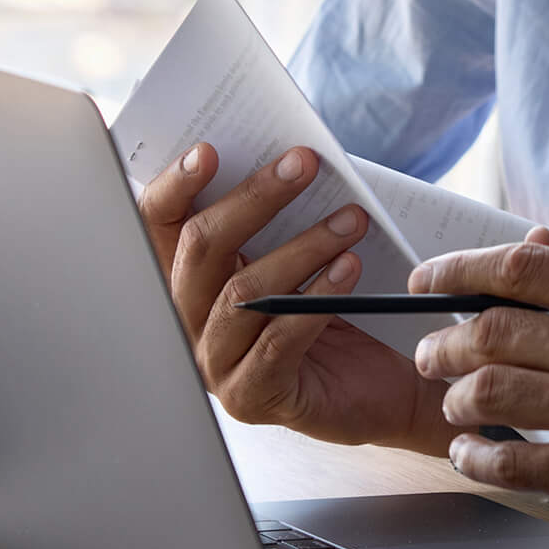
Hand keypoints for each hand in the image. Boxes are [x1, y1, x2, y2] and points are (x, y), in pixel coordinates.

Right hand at [138, 142, 458, 454]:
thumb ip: (281, 216)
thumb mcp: (304, 254)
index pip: (160, 226)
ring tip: (351, 219)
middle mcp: (190, 321)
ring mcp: (215, 364)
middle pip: (202, 250)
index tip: (209, 150)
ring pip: (243, 293)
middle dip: (254, 198)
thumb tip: (289, 157)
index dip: (175, 186)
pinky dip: (316, 299)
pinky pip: (277, 341)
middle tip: (305, 163)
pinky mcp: (252, 397)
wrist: (387, 385)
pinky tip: (350, 269)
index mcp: (192, 278)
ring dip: (302, 247)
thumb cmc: (342, 309)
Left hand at [409, 235, 548, 548]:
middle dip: (444, 342)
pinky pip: (510, 460)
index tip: (426, 280)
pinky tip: (472, 456)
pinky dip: (476, 457)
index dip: (458, 269)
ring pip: (490, 391)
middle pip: (493, 329)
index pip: (523, 269)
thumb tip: (538, 245)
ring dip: (455, 400)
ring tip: (454, 406)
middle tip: (431, 355)